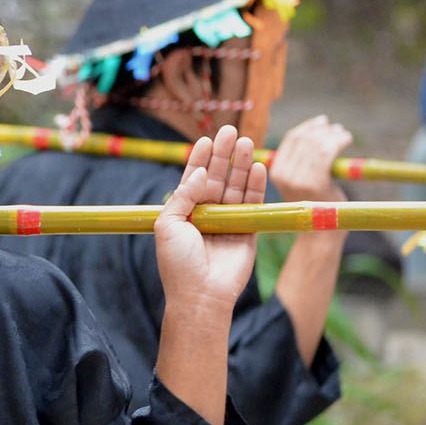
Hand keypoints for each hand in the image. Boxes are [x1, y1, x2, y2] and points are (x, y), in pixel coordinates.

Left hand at [155, 128, 266, 314]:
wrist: (200, 294)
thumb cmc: (178, 262)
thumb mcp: (168, 225)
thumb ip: (183, 196)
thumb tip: (201, 172)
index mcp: (184, 212)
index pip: (193, 179)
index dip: (200, 159)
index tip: (206, 140)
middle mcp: (207, 214)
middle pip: (218, 178)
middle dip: (224, 155)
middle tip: (230, 131)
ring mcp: (229, 221)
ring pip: (237, 187)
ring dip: (241, 165)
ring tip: (246, 142)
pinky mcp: (248, 231)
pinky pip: (253, 204)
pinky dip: (256, 186)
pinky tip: (257, 167)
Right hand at [269, 115, 351, 202]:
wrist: (322, 230)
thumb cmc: (317, 203)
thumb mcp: (302, 180)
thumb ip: (302, 160)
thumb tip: (317, 130)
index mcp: (276, 172)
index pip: (290, 139)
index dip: (307, 127)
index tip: (321, 122)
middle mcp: (283, 175)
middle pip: (303, 139)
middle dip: (322, 129)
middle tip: (335, 128)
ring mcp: (297, 179)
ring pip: (316, 144)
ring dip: (332, 134)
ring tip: (342, 134)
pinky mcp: (314, 183)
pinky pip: (326, 153)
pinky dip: (339, 141)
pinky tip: (346, 140)